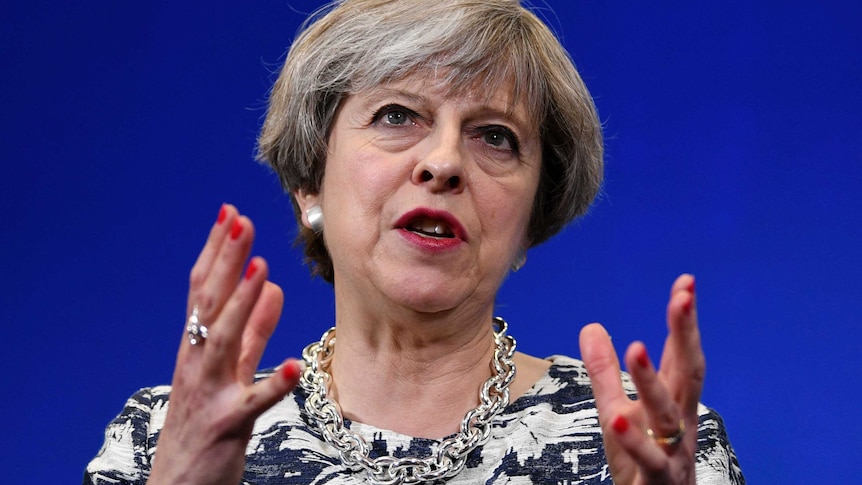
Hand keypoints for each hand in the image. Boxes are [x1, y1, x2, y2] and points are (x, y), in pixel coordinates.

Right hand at [148, 204, 300, 484]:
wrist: (179, 482)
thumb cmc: (207, 421)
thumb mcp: (230, 369)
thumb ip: (253, 329)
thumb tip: (272, 285)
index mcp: (197, 347)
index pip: (205, 290)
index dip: (217, 251)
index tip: (231, 213)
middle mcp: (197, 363)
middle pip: (210, 305)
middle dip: (226, 262)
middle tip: (242, 221)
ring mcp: (211, 393)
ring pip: (224, 343)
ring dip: (242, 306)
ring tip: (261, 270)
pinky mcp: (229, 426)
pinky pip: (253, 404)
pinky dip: (273, 384)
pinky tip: (294, 366)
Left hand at [579, 274, 702, 484]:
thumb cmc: (642, 462)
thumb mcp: (618, 411)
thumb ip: (605, 373)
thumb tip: (591, 326)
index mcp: (672, 402)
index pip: (680, 355)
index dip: (683, 321)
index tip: (685, 284)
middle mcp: (679, 422)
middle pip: (687, 373)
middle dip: (686, 334)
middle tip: (681, 298)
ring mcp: (673, 452)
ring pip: (667, 414)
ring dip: (652, 380)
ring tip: (636, 347)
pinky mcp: (659, 481)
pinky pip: (649, 461)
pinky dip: (635, 441)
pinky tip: (619, 420)